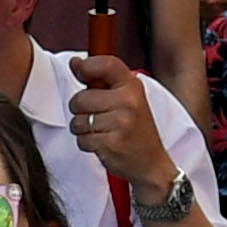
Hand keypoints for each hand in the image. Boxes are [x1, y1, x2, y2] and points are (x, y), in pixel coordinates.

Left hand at [68, 61, 172, 198]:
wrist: (151, 163)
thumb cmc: (136, 129)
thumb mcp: (127, 99)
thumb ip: (101, 80)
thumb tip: (75, 62)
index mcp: (132, 87)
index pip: (106, 64)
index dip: (87, 67)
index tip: (80, 73)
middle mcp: (128, 102)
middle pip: (80, 98)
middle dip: (80, 110)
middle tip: (97, 116)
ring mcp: (120, 123)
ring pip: (78, 121)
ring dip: (83, 129)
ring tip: (101, 131)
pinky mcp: (111, 144)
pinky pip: (82, 140)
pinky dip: (87, 144)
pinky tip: (103, 143)